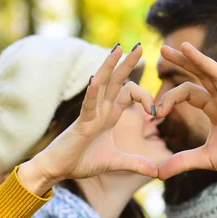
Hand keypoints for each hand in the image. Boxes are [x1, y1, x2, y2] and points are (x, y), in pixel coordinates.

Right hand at [20, 44, 158, 194]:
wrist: (59, 170)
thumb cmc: (82, 161)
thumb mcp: (116, 162)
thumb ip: (136, 164)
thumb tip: (157, 172)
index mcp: (110, 113)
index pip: (129, 93)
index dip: (145, 97)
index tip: (157, 112)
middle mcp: (101, 108)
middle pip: (117, 80)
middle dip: (128, 63)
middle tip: (139, 45)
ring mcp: (91, 113)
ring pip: (102, 84)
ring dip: (109, 66)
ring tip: (118, 48)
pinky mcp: (81, 122)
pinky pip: (88, 104)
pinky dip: (92, 92)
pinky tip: (96, 79)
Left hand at [156, 42, 216, 180]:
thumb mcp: (205, 159)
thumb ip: (182, 162)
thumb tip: (157, 173)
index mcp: (212, 108)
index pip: (188, 91)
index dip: (170, 98)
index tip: (154, 112)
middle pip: (201, 74)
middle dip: (183, 61)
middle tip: (163, 48)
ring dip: (201, 61)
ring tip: (186, 47)